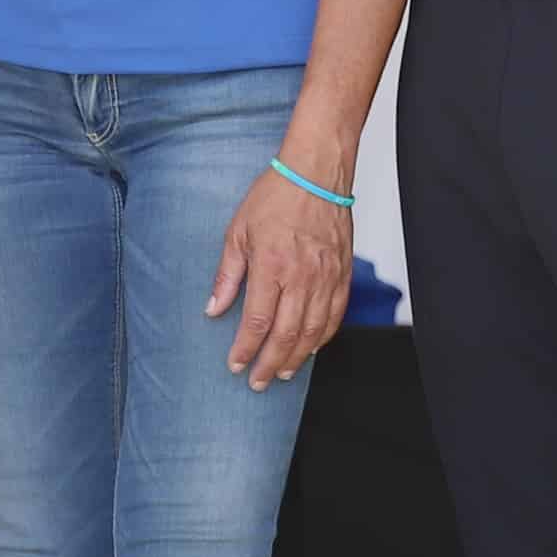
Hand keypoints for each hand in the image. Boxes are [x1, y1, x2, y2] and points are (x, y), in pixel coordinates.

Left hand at [209, 164, 353, 391]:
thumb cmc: (275, 197)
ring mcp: (326, 276)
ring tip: (281, 372)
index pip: (257, 321)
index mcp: (271, 265)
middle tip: (257, 382)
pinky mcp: (343, 273)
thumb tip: (213, 309)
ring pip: (313, 330)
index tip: (235, 365)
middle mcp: (301, 275)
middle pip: (286, 334)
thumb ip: (227, 275)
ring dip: (297, 356)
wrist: (317, 174)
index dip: (245, 349)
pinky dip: (323, 337)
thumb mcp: (237, 232)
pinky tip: (310, 348)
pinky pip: (335, 314)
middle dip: (269, 362)